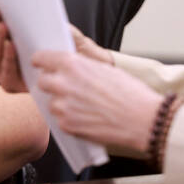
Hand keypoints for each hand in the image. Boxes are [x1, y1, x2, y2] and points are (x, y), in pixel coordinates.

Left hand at [32, 49, 163, 154]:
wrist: (143, 119)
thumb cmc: (130, 92)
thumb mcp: (104, 68)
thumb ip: (81, 66)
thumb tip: (69, 67)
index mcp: (71, 64)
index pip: (40, 58)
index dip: (43, 62)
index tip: (45, 66)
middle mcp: (62, 83)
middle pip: (42, 81)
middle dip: (52, 83)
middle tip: (69, 88)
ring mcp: (62, 106)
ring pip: (51, 102)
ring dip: (61, 103)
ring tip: (84, 106)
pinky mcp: (66, 125)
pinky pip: (59, 119)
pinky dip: (69, 119)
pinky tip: (87, 117)